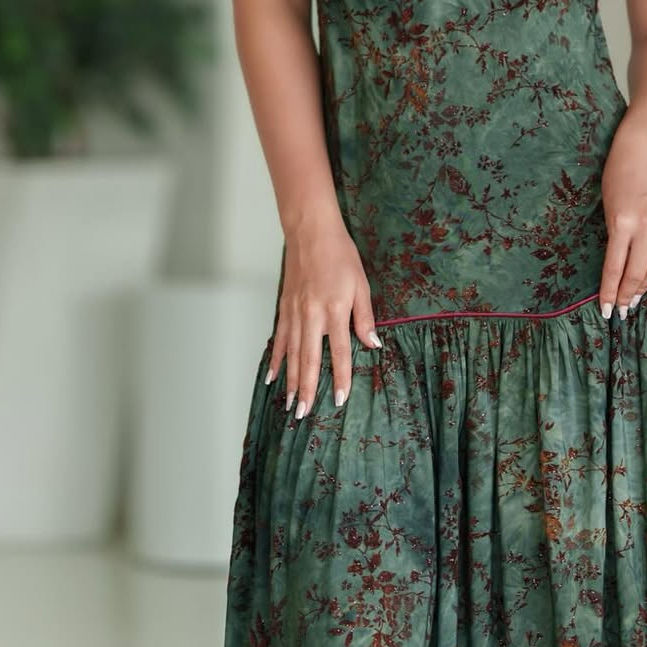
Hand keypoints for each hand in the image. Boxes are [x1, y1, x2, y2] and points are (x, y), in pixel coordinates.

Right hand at [266, 214, 380, 421]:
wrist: (311, 232)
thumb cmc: (340, 255)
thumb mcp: (361, 284)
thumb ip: (365, 316)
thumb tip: (373, 344)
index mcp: (335, 310)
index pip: (340, 352)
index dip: (341, 378)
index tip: (340, 400)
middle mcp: (312, 315)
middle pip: (310, 360)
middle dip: (308, 389)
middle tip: (304, 414)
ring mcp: (295, 313)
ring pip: (293, 354)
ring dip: (292, 381)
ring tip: (290, 404)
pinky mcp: (284, 307)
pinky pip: (280, 339)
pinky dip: (277, 359)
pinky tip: (273, 376)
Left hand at [599, 121, 646, 317]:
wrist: (645, 148)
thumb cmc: (619, 171)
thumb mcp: (608, 204)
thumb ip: (614, 233)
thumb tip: (617, 265)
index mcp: (622, 222)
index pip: (615, 267)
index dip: (610, 292)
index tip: (605, 308)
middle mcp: (645, 227)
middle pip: (637, 273)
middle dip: (627, 295)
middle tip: (620, 310)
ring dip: (646, 288)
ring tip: (636, 301)